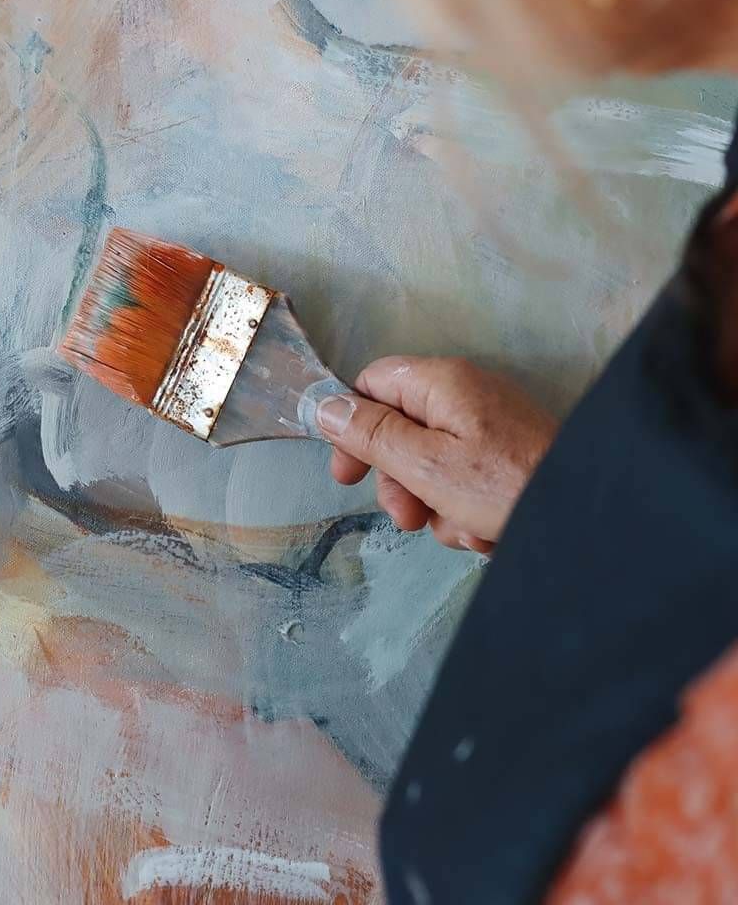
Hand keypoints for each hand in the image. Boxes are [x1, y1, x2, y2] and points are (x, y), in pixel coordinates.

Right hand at [317, 356, 556, 551]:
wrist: (589, 517)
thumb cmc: (506, 486)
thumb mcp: (425, 464)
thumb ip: (372, 435)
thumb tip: (325, 407)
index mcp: (442, 382)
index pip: (373, 383)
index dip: (352, 426)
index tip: (349, 475)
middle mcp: (467, 396)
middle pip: (402, 431)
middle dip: (401, 483)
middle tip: (410, 518)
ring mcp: (491, 428)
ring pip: (433, 466)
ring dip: (438, 507)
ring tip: (466, 529)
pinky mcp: (511, 459)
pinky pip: (468, 483)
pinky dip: (470, 512)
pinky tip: (489, 533)